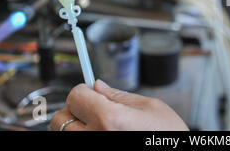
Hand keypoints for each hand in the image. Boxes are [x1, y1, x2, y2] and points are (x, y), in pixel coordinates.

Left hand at [50, 80, 188, 130]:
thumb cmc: (168, 135)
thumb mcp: (148, 107)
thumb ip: (118, 96)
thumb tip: (98, 86)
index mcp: (109, 119)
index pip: (74, 97)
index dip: (83, 91)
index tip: (90, 92)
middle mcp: (94, 138)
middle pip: (61, 118)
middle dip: (75, 109)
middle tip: (93, 108)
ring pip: (65, 134)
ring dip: (77, 126)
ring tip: (100, 124)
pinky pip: (78, 143)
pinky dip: (85, 135)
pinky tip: (102, 133)